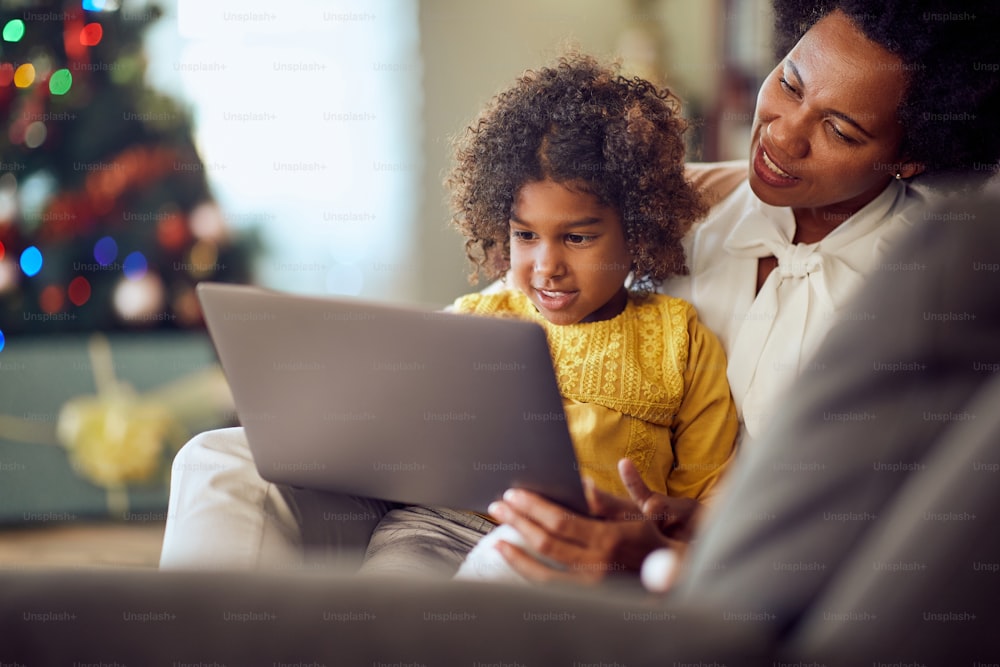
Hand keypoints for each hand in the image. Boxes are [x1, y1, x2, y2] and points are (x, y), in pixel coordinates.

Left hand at [487, 458, 700, 584]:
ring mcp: (591, 586)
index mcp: (608, 540)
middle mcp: (597, 566)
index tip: (514, 494)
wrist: (673, 579)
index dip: (534, 507)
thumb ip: (604, 500)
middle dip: (518, 522)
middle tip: (498, 506)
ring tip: (498, 534)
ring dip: (517, 550)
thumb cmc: (651, 539)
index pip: (560, 521)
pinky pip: (549, 585)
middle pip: (546, 542)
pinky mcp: (587, 597)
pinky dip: (526, 570)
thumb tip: (579, 482)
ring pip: (542, 570)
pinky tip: (512, 556)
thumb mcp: (635, 513)